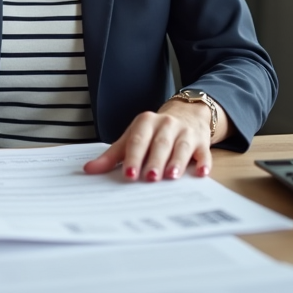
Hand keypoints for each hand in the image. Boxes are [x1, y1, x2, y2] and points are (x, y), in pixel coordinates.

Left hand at [82, 100, 215, 180]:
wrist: (187, 114)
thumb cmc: (154, 132)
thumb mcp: (133, 138)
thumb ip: (112, 156)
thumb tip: (89, 169)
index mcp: (146, 122)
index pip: (138, 140)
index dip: (133, 157)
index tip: (129, 174)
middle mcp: (166, 124)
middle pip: (160, 144)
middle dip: (155, 161)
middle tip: (150, 178)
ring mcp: (185, 132)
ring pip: (181, 147)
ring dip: (177, 162)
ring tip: (171, 177)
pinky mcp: (201, 141)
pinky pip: (204, 152)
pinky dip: (203, 162)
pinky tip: (202, 172)